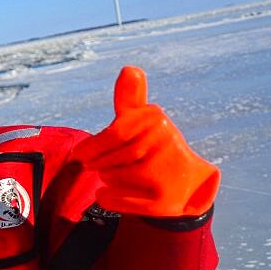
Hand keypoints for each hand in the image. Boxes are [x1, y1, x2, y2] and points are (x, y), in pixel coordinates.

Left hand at [72, 66, 219, 216]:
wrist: (189, 184)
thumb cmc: (155, 146)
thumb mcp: (143, 120)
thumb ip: (130, 98)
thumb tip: (129, 69)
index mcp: (155, 119)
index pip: (116, 133)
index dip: (94, 146)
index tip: (81, 154)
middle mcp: (164, 142)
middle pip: (113, 157)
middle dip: (100, 162)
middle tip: (94, 166)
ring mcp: (166, 172)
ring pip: (113, 177)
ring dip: (106, 177)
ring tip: (112, 174)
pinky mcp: (163, 200)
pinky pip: (118, 200)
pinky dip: (109, 198)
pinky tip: (109, 194)